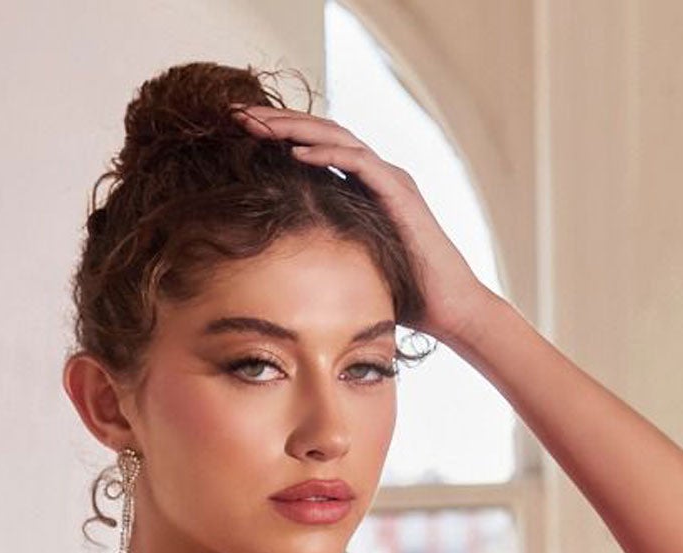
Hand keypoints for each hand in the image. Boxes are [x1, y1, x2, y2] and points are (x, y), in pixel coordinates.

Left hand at [230, 103, 491, 344]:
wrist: (447, 308)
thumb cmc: (400, 296)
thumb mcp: (346, 267)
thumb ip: (320, 252)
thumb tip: (274, 270)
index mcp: (361, 187)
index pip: (313, 148)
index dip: (275, 136)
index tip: (235, 133)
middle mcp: (375, 174)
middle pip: (319, 132)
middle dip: (276, 120)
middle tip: (234, 113)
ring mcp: (389, 179)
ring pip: (336, 137)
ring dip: (294, 128)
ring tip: (258, 124)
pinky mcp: (400, 193)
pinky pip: (358, 163)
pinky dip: (327, 154)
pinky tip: (296, 152)